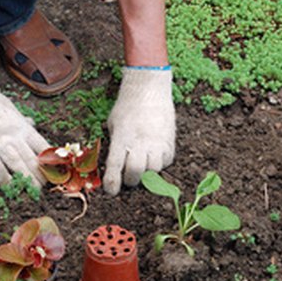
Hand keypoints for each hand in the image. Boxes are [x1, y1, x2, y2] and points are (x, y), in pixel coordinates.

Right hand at [0, 65, 48, 185]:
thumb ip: (21, 119)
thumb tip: (31, 123)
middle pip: (32, 159)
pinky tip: (9, 189)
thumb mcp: (9, 106)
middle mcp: (14, 135)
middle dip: (40, 176)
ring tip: (32, 193)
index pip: (42, 146)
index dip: (49, 161)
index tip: (54, 171)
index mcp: (22, 125)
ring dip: (26, 181)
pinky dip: (4, 180)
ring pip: (18, 166)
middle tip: (45, 188)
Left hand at [103, 67, 175, 194]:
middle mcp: (140, 141)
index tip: (111, 192)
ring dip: (146, 172)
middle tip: (129, 178)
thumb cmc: (127, 106)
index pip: (115, 166)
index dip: (112, 182)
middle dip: (131, 180)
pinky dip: (159, 163)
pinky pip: (166, 161)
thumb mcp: (113, 124)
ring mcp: (157, 141)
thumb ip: (115, 145)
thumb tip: (115, 167)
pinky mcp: (170, 140)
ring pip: (153, 170)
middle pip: (136, 172)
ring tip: (143, 164)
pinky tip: (154, 156)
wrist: (149, 88)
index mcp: (122, 136)